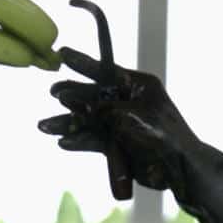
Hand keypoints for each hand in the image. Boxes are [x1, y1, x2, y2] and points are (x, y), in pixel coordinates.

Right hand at [37, 49, 201, 192]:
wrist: (178, 169)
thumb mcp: (130, 116)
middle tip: (52, 92)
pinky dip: (79, 141)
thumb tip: (77, 103)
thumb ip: (102, 108)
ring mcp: (122, 123)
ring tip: (44, 127)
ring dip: (68, 123)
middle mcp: (128, 101)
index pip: (106, 70)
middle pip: (93, 95)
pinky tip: (63, 142)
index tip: (62, 53)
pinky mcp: (118, 144)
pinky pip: (94, 140)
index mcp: (138, 86)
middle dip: (71, 96)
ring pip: (89, 120)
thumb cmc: (162, 135)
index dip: (83, 63)